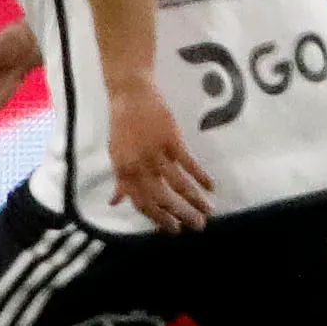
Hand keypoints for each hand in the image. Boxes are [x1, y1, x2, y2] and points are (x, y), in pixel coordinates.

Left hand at [106, 75, 213, 230]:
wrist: (131, 96)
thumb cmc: (122, 125)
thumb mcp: (116, 156)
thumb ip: (120, 181)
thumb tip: (115, 202)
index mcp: (124, 172)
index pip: (141, 203)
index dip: (157, 219)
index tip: (172, 229)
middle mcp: (139, 167)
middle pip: (162, 198)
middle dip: (181, 215)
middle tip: (197, 226)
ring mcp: (156, 154)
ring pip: (178, 184)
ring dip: (194, 200)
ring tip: (208, 211)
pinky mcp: (172, 140)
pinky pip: (188, 164)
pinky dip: (200, 176)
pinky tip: (211, 187)